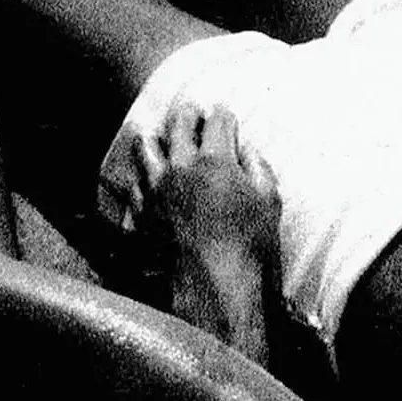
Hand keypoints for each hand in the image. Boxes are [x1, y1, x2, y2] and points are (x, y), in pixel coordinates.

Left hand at [119, 105, 280, 357]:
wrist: (213, 288)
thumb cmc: (249, 249)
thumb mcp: (270, 205)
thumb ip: (260, 171)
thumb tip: (250, 152)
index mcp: (216, 161)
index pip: (219, 121)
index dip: (224, 115)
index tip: (225, 114)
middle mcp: (181, 167)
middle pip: (179, 124)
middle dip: (188, 114)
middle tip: (192, 112)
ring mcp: (156, 189)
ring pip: (145, 147)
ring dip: (154, 138)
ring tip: (157, 137)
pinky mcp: (142, 213)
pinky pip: (132, 185)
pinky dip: (137, 177)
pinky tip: (142, 179)